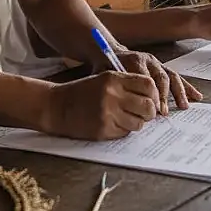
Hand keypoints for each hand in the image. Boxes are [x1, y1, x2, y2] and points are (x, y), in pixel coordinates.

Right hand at [42, 71, 158, 139]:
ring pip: (139, 123)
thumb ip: (126, 85)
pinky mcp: (103, 129)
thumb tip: (153, 97)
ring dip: (137, 123)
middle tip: (145, 114)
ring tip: (127, 119)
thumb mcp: (103, 79)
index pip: (148, 85)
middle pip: (148, 106)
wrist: (56, 106)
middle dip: (149, 112)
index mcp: (114, 79)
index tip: (153, 100)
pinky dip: (124, 130)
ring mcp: (108, 113)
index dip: (155, 94)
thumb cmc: (82, 92)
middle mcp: (112, 95)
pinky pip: (125, 132)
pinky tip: (113, 124)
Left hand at [97, 49, 202, 115]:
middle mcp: (149, 60)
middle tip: (162, 112)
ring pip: (171, 77)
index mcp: (134, 60)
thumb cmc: (105, 66)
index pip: (146, 77)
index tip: (151, 108)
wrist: (109, 51)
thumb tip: (122, 103)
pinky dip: (187, 87)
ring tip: (183, 106)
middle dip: (163, 96)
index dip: (150, 93)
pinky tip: (196, 96)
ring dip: (178, 92)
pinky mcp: (163, 68)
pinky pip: (176, 77)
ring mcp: (157, 63)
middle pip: (160, 77)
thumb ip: (113, 84)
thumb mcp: (103, 73)